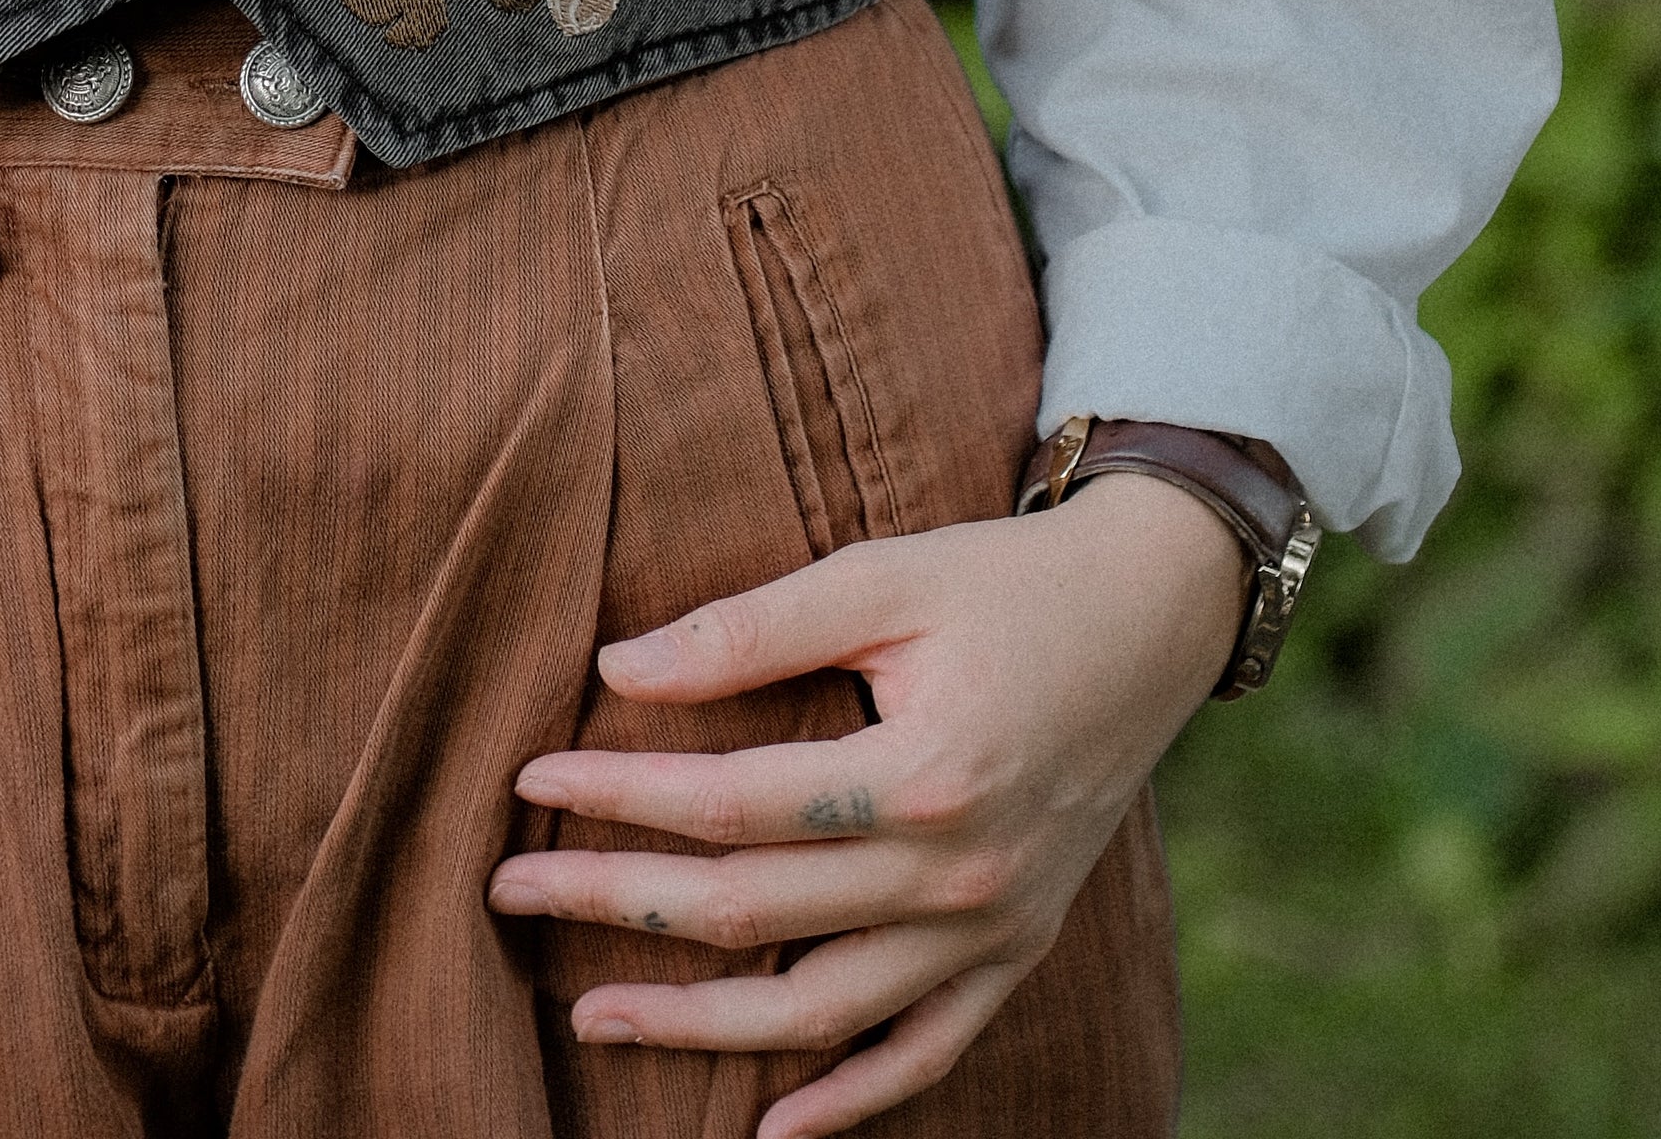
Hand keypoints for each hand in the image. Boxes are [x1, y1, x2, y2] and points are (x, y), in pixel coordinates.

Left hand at [488, 476, 1248, 1134]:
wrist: (1152, 619)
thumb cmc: (1003, 582)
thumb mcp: (881, 577)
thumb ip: (750, 627)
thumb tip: (618, 666)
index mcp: (923, 774)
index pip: (730, 804)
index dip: (620, 796)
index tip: (527, 783)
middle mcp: (958, 875)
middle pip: (755, 913)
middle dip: (619, 904)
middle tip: (508, 891)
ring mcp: (992, 930)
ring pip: (821, 1012)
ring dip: (700, 1025)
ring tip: (593, 1012)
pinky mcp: (1015, 953)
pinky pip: (923, 1053)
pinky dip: (848, 1099)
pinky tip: (768, 1124)